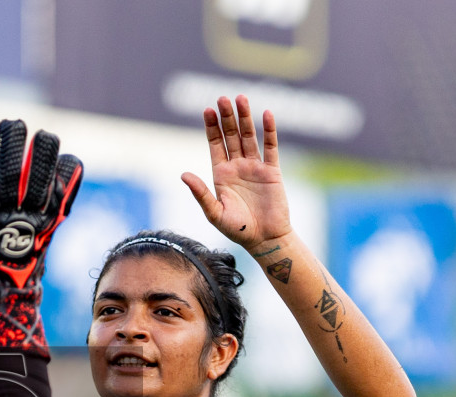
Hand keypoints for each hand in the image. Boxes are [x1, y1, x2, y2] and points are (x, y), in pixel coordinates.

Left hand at [181, 96, 290, 252]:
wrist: (265, 239)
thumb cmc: (238, 230)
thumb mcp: (215, 213)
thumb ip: (201, 193)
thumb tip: (183, 174)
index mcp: (221, 175)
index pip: (214, 144)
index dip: (211, 127)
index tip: (207, 109)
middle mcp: (237, 167)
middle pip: (231, 135)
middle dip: (227, 117)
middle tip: (223, 98)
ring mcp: (255, 167)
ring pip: (249, 137)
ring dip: (246, 118)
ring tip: (241, 98)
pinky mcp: (272, 171)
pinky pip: (271, 147)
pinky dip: (269, 131)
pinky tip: (266, 115)